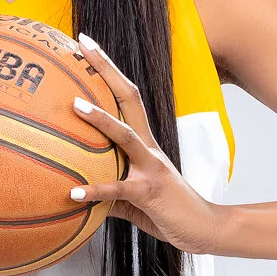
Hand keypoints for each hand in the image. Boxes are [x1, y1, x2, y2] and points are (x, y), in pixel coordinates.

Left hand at [67, 33, 230, 254]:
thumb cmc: (167, 210)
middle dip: (106, 69)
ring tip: (74, 105)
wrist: (203, 229)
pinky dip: (95, 190)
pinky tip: (73, 193)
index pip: (126, 97)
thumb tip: (73, 190)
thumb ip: (106, 189)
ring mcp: (151, 167)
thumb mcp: (132, 196)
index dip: (108, 70)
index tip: (87, 45)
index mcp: (145, 143)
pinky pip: (118, 189)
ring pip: (126, 135)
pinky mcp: (150, 192)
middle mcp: (149, 147)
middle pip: (129, 98)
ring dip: (100, 119)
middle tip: (83, 45)